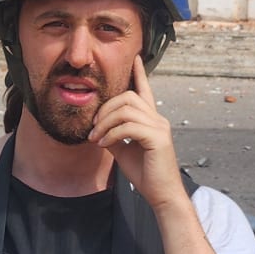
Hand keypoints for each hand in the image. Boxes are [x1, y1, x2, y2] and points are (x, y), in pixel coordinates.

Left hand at [89, 55, 185, 207]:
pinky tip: (104, 144)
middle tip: (92, 128)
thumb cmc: (144, 173)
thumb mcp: (123, 150)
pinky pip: (128, 126)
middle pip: (127, 97)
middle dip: (104, 109)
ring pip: (126, 109)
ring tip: (95, 138)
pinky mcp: (158, 137)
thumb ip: (113, 134)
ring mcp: (160, 127)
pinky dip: (111, 134)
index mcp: (151, 120)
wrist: (161, 195)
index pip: (144, 91)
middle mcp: (158, 119)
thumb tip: (97, 127)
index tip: (135, 58)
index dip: (139, 74)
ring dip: (105, 123)